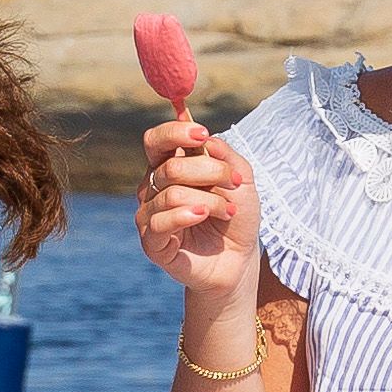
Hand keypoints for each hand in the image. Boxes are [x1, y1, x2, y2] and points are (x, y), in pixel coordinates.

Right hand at [136, 115, 262, 297]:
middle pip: (171, 166)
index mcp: (169, 167)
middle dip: (210, 171)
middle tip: (235, 183)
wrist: (239, 259)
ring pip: (172, 193)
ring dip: (210, 200)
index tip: (202, 134)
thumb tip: (206, 139)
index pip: (157, 140)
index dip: (175, 132)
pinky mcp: (152, 242)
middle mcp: (154, 188)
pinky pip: (160, 221)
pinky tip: (204, 216)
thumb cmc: (236, 217)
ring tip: (228, 212)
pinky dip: (186, 215)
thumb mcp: (242, 181)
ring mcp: (150, 214)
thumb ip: (226, 157)